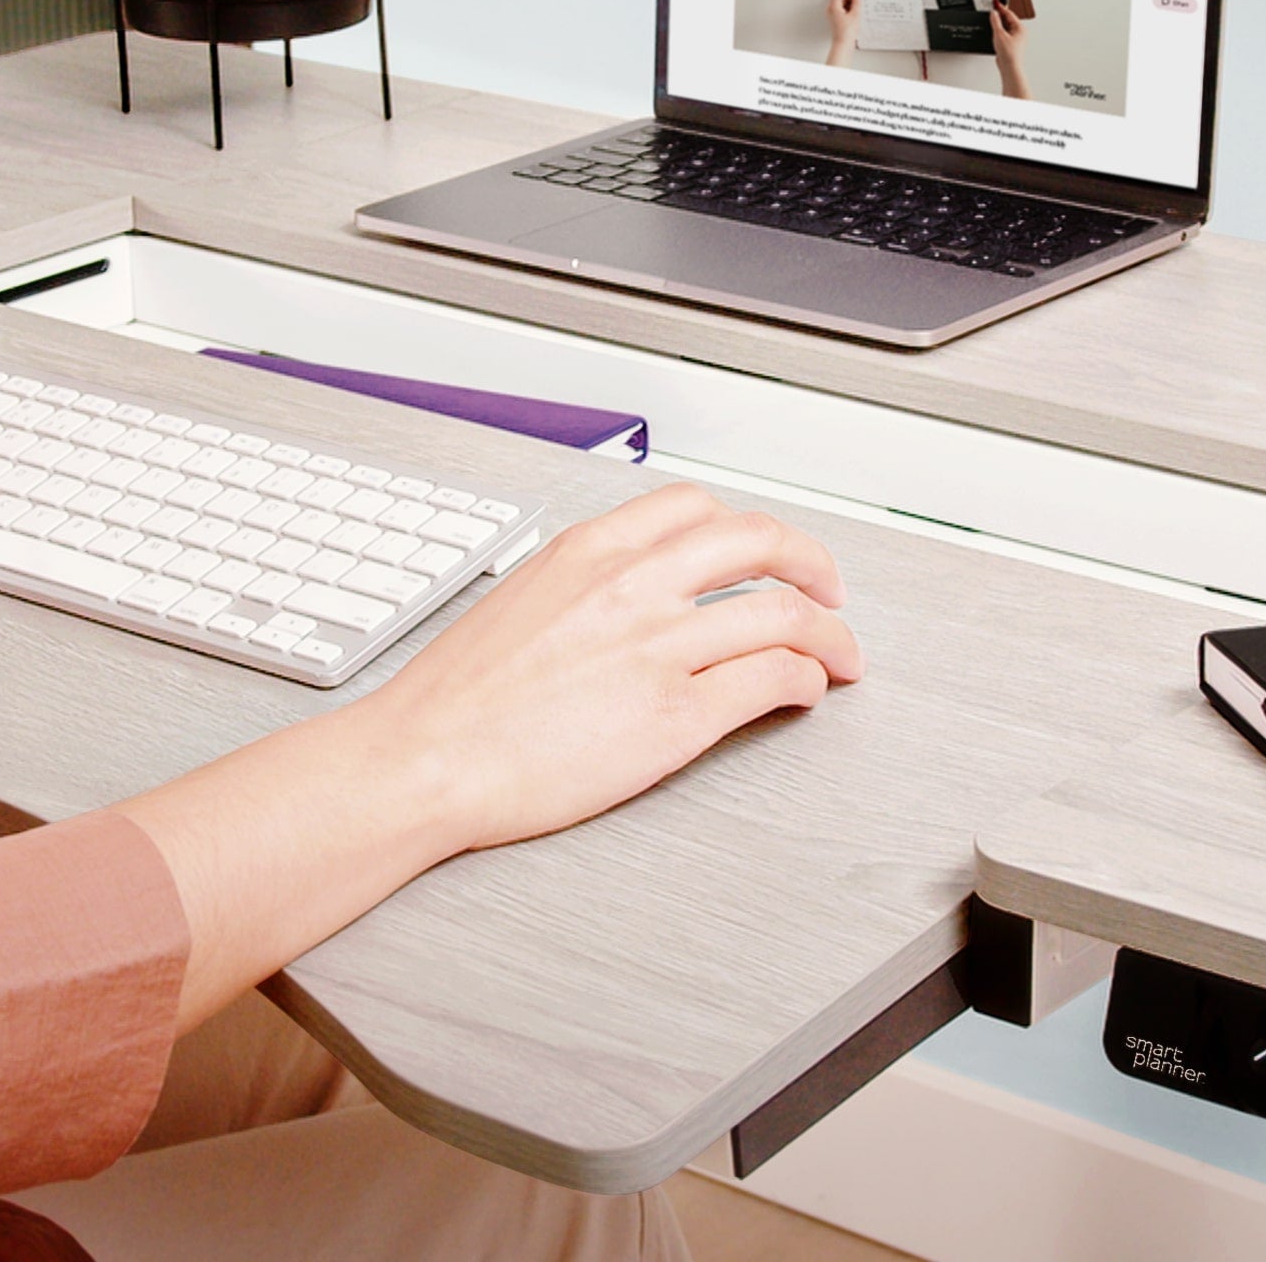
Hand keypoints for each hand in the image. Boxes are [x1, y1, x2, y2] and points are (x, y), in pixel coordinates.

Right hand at [120, 482, 861, 1030]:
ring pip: (782, 612)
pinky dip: (806, 680)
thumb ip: (584, 585)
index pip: (695, 508)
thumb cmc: (454, 698)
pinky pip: (770, 679)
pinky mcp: (675, 715)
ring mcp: (658, 647)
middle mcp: (630, 584)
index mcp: (589, 550)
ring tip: (841, 654)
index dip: (747, 528)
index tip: (764, 549)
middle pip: (756, 542)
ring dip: (829, 631)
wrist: (424, 756)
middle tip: (829, 588)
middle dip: (810, 561)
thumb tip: (628, 594)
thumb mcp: (519, 601)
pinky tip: (804, 692)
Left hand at [824, 0, 859, 66]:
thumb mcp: (855, 14)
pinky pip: (842, 7)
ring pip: (841, 1)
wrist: (843, 44)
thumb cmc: (846, 32)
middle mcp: (831, 9)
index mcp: (834, 6)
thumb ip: (856, 2)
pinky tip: (855, 5)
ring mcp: (833, 14)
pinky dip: (848, 4)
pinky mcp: (836, 18)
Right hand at [991, 2, 1031, 98]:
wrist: (1009, 66)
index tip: (995, 2)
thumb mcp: (999, 34)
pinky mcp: (1010, 44)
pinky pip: (1004, 34)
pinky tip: (993, 34)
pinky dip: (998, 32)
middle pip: (1007, 19)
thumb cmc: (1009, 53)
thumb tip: (993, 13)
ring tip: (991, 22)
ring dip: (998, 25)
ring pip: (1005, 27)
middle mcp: (1020, 32)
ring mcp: (1015, 39)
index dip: (1001, 8)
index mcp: (1020, 28)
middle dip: (999, 16)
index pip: (1009, 14)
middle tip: (991, 11)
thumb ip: (995, 22)